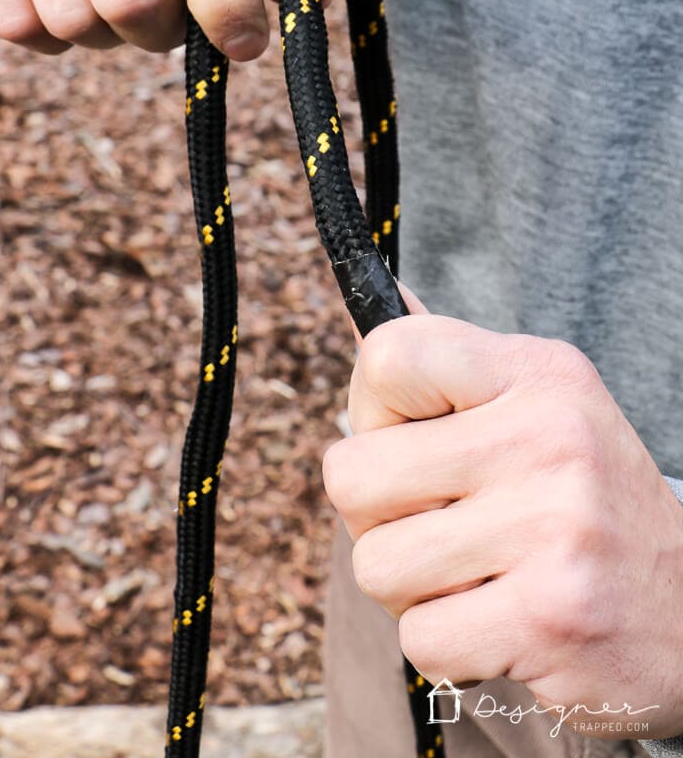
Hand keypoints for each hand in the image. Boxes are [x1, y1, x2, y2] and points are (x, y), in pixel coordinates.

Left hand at [322, 290, 682, 737]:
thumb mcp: (537, 406)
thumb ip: (449, 365)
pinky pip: (420, 637)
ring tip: (477, 575)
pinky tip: (501, 622)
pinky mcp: (551, 615)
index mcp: (537, 372)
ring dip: (411, 588)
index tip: (407, 440)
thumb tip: (378, 293)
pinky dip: (447, 644)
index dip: (370, 412)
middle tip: (437, 526)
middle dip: (375, 518)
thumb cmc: (586, 504)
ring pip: (376, 565)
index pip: (386, 357)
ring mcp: (554, 524)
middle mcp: (549, 435)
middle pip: (352, 474)